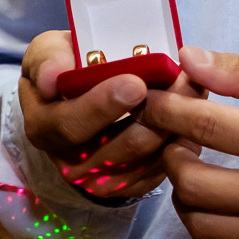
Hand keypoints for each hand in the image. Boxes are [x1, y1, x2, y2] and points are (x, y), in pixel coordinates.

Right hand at [20, 30, 202, 198]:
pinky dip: (180, 141)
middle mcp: (71, 162)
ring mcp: (102, 179)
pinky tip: (193, 113)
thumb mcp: (47, 53)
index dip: (103, 106)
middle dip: (155, 113)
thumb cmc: (65, 69)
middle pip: (120, 147)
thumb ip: (48, 58)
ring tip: (194, 88)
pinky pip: (161, 169)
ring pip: (147, 157)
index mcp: (44, 127)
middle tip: (182, 80)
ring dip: (175, 123)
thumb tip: (53, 77)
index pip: (72, 125)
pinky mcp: (130, 185)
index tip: (135, 83)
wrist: (76, 101)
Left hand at [139, 48, 238, 238]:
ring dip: (183, 192)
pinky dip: (203, 231)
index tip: (156, 101)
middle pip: (191, 182)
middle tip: (178, 135)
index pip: (205, 125)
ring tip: (196, 166)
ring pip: (198, 225)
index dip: (168, 109)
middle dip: (171, 152)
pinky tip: (214, 205)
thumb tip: (188, 59)